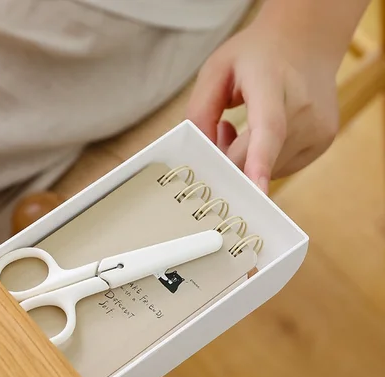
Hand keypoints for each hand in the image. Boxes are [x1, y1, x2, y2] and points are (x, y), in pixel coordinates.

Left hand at [186, 21, 339, 193]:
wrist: (307, 40)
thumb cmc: (255, 57)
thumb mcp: (216, 71)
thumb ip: (200, 113)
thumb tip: (201, 157)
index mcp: (272, 84)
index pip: (270, 128)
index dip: (260, 162)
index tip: (257, 190)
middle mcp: (303, 108)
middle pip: (256, 158)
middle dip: (227, 160)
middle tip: (219, 132)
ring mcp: (318, 128)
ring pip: (267, 170)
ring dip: (246, 161)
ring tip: (243, 129)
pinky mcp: (322, 142)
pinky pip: (280, 168)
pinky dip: (263, 161)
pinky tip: (260, 136)